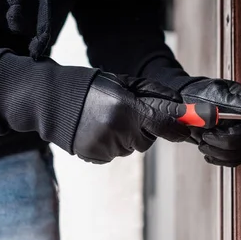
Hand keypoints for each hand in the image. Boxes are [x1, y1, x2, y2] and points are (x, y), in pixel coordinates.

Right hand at [73, 73, 189, 163]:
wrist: (54, 100)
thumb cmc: (92, 88)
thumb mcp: (124, 83)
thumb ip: (154, 94)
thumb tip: (180, 106)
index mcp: (126, 108)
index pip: (163, 124)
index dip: (178, 129)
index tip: (186, 131)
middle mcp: (117, 129)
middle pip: (146, 140)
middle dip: (142, 130)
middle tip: (125, 114)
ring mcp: (105, 145)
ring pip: (130, 148)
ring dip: (125, 137)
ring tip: (105, 121)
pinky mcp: (95, 156)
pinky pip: (114, 154)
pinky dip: (110, 145)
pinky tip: (97, 130)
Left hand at [179, 78, 240, 166]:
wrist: (183, 102)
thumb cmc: (201, 92)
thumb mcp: (217, 92)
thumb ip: (237, 101)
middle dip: (227, 142)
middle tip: (207, 135)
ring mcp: (237, 136)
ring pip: (239, 154)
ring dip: (218, 151)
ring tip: (203, 140)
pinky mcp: (226, 147)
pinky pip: (230, 161)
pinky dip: (217, 158)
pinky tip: (206, 150)